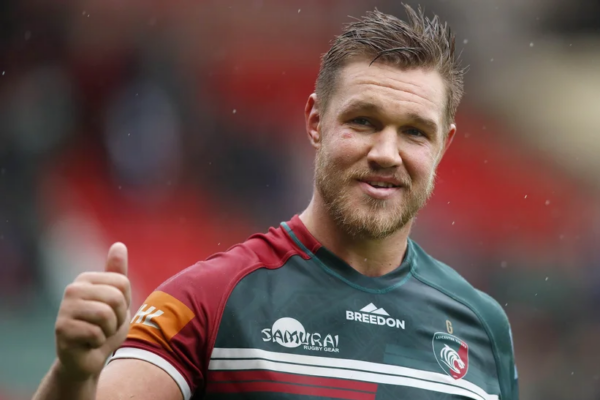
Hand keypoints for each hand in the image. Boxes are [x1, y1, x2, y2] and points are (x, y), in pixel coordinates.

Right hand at [54, 243, 131, 380]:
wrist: (87, 359)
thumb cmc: (104, 327)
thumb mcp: (117, 299)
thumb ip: (117, 273)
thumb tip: (119, 245)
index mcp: (87, 279)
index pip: (123, 283)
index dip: (125, 303)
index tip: (114, 313)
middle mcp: (73, 289)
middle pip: (116, 297)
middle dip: (118, 318)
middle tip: (106, 326)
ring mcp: (64, 308)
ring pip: (106, 315)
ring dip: (109, 330)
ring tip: (99, 333)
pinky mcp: (61, 329)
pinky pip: (96, 333)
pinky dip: (99, 342)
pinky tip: (89, 343)